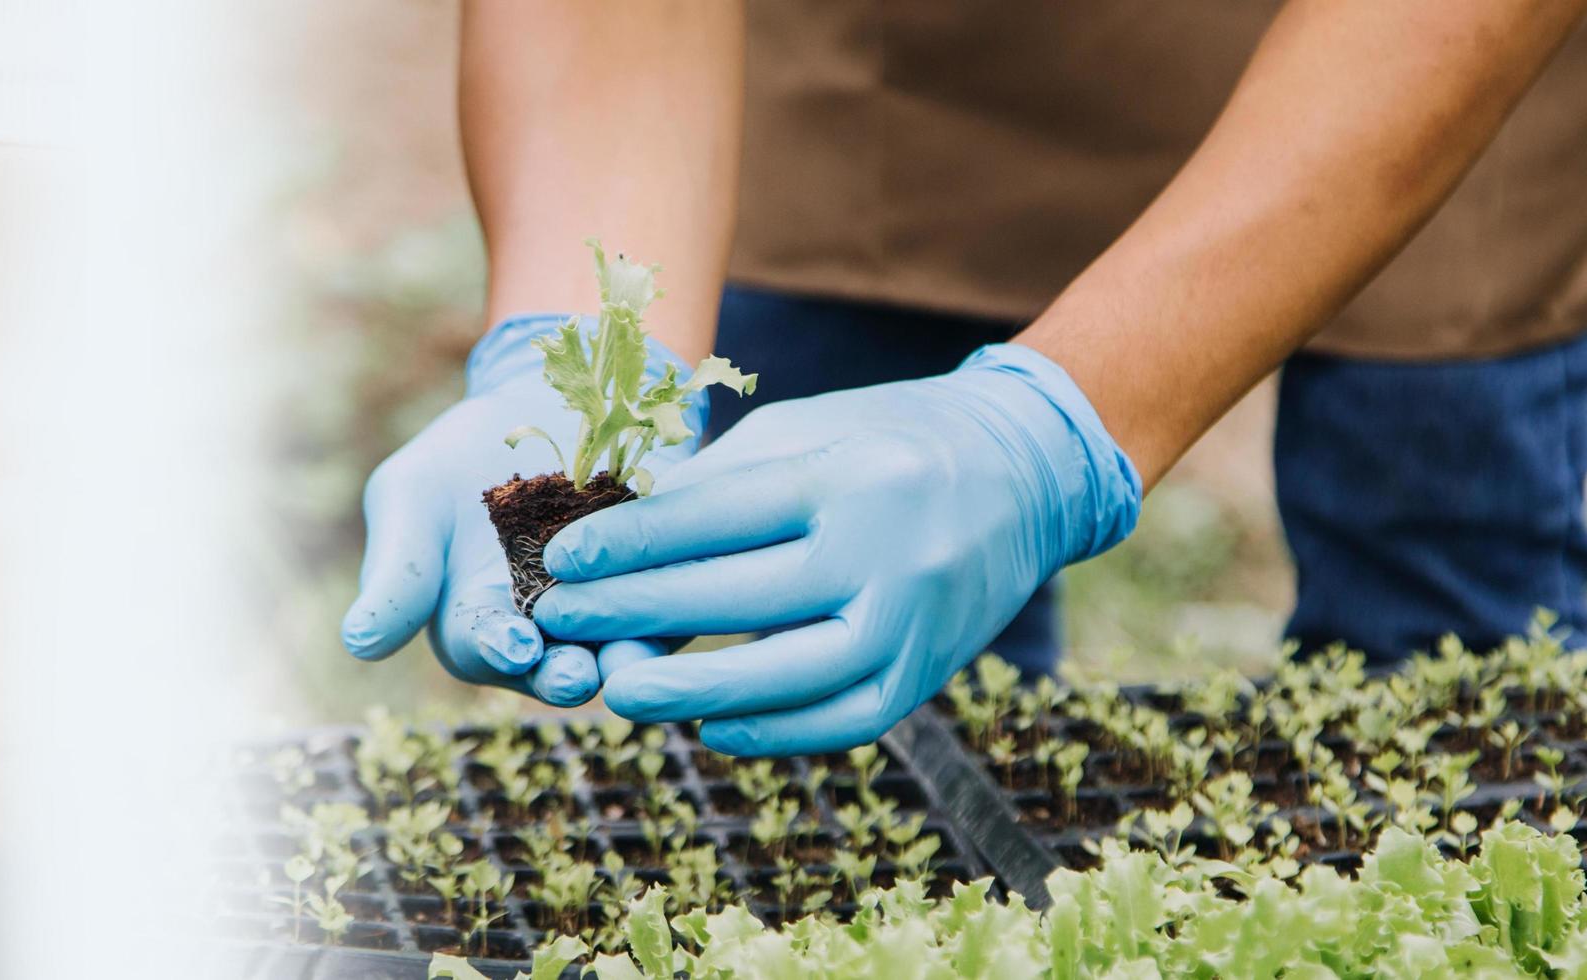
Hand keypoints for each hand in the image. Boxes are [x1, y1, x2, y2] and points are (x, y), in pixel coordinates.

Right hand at [342, 313, 687, 705]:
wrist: (542, 402)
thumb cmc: (457, 460)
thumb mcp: (411, 499)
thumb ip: (396, 571)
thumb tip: (357, 643)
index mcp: (480, 627)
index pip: (487, 650)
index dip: (500, 651)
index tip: (512, 645)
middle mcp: (550, 634)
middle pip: (559, 667)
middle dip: (569, 672)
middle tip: (579, 672)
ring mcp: (610, 608)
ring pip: (623, 645)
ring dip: (628, 656)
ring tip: (632, 653)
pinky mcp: (665, 576)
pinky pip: (677, 597)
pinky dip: (680, 599)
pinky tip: (688, 592)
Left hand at [534, 344, 1139, 755]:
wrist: (1026, 475)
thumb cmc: (883, 442)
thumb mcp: (800, 434)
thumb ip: (712, 489)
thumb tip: (612, 546)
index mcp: (845, 474)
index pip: (717, 516)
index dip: (629, 542)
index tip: (561, 559)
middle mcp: (886, 548)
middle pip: (740, 595)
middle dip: (635, 612)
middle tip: (562, 622)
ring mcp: (915, 618)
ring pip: (792, 673)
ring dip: (696, 690)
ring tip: (620, 690)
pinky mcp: (931, 670)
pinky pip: (846, 717)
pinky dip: (777, 731)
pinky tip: (712, 726)